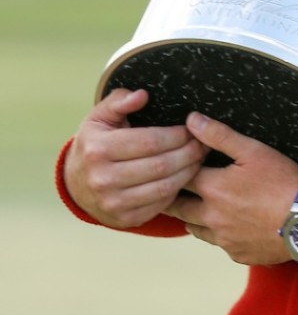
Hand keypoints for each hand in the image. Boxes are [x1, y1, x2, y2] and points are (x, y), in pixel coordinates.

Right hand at [64, 88, 207, 229]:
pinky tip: (185, 176)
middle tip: (204, 144)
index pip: (150, 141)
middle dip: (189, 153)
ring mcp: (113, 202)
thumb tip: (142, 95)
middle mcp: (103, 179)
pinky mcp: (125, 219)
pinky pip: (161, 205)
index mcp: (99, 149)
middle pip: (161, 165)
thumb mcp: (99, 118)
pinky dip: (177, 190)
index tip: (193, 129)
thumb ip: (119, 101)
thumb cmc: (95, 144)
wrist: (76, 185)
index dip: (177, 135)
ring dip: (189, 172)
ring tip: (200, 159)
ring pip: (164, 187)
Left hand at [168, 113, 297, 265]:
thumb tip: (192, 121)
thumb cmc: (284, 183)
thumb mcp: (253, 151)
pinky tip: (228, 228)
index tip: (172, 167)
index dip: (176, 169)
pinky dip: (219, 236)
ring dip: (193, 219)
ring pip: (195, 230)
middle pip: (179, 209)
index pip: (179, 177)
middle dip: (173, 198)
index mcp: (213, 188)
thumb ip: (219, 135)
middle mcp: (212, 217)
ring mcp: (224, 239)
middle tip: (169, 192)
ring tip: (194, 210)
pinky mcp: (239, 253)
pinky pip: (220, 245)